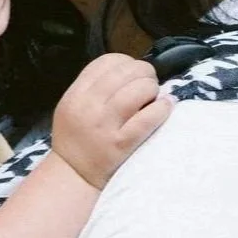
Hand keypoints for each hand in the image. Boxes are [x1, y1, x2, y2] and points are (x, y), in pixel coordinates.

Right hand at [51, 53, 172, 189]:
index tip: (133, 72)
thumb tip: (131, 72)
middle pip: (125, 72)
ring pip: (138, 90)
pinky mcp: (121, 144)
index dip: (126, 62)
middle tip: (149, 83)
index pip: (106, 62)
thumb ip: (94, 87)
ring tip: (155, 96)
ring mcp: (105, 125)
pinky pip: (148, 118)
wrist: (72, 175)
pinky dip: (162, 108)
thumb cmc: (76, 139)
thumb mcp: (72, 106)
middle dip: (144, 72)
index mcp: (76, 94)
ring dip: (153, 88)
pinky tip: (165, 106)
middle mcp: (89, 106)